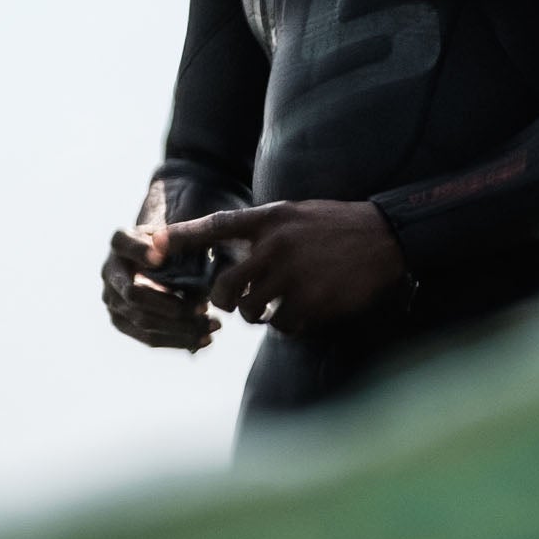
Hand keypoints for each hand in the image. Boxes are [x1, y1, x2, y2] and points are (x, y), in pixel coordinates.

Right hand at [104, 226, 222, 351]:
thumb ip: (175, 241)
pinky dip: (178, 340)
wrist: (160, 260)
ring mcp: (112, 300)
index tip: (159, 258)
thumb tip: (162, 257)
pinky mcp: (122, 322)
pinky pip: (148, 338)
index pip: (124, 244)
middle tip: (205, 307)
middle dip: (172, 305)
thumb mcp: (175, 235)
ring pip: (143, 321)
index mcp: (120, 241)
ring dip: (180, 328)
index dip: (139, 252)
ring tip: (212, 326)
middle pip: (135, 295)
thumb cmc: (174, 244)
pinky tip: (204, 339)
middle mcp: (109, 271)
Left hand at [162, 200, 408, 332]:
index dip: (181, 237)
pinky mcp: (312, 301)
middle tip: (239, 301)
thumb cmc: (337, 226)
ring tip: (276, 305)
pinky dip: (287, 324)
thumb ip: (262, 231)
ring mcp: (293, 276)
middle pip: (226, 286)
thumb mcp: (295, 214)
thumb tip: (232, 256)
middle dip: (225, 300)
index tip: (153, 245)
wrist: (386, 237)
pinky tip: (303, 311)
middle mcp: (276, 247)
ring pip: (251, 310)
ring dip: (257, 315)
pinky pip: (282, 325)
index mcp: (270, 220)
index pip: (215, 226)